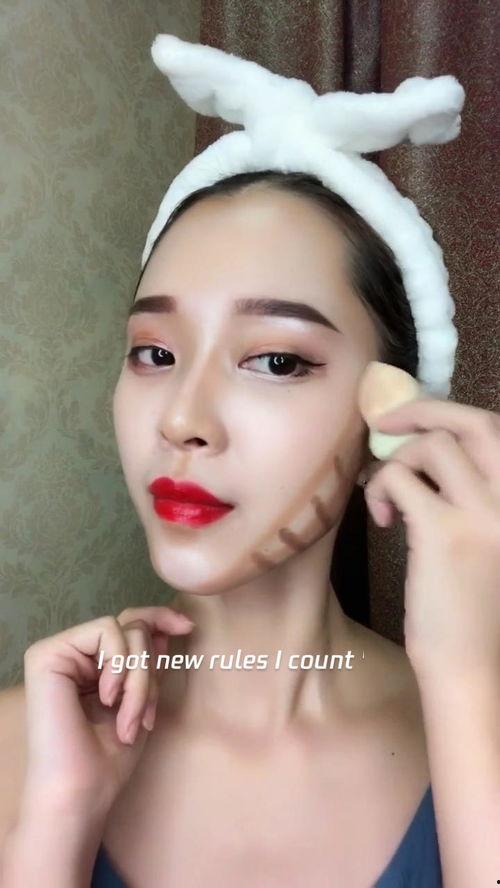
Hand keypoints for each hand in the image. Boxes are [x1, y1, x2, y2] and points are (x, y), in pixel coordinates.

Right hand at [20, 606, 194, 816]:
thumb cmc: (110, 757)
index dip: (160, 618)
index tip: (188, 628)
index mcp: (91, 663)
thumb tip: (169, 624)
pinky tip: (107, 698)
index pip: (130, 624)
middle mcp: (72, 653)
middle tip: (144, 717)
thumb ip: (148, 661)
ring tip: (129, 719)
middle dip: (150, 672)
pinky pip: (105, 630)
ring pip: (125, 630)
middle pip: (133, 627)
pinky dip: (120, 664)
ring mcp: (57, 651)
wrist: (82, 792)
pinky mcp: (46, 654)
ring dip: (139, 678)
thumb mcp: (141, 699)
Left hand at [363, 397, 499, 676]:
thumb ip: (473, 494)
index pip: (497, 430)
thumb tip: (428, 445)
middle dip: (423, 410)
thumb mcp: (489, 539)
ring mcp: (483, 513)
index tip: (417, 418)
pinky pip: (399, 478)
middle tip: (385, 423)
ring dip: (396, 462)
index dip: (452, 414)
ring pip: (431, 445)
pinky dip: (380, 488)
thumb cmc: (474, 606)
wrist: (471, 666)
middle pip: (473, 422)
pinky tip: (382, 519)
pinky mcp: (443, 532)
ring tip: (386, 497)